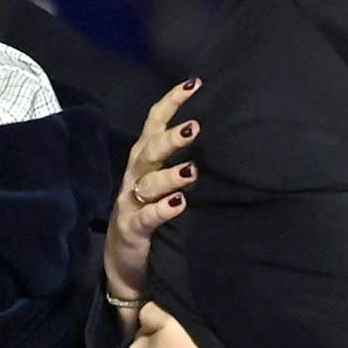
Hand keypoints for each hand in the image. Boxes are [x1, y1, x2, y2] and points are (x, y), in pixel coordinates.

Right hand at [106, 79, 201, 309]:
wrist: (125, 264)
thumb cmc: (153, 216)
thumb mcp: (165, 184)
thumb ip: (183, 161)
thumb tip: (222, 135)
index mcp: (145, 160)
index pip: (154, 123)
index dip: (172, 102)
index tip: (196, 83)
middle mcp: (135, 176)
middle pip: (149, 150)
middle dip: (171, 137)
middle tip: (196, 127)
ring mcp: (131, 202)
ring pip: (147, 182)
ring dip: (169, 175)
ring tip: (192, 170)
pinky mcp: (132, 229)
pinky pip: (147, 216)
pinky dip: (162, 209)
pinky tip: (179, 204)